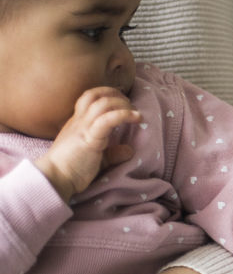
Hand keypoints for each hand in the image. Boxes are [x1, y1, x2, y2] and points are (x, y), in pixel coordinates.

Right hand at [35, 87, 138, 201]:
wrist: (54, 178)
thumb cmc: (71, 170)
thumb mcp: (96, 159)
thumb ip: (112, 153)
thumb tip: (129, 151)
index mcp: (78, 123)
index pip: (90, 98)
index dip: (108, 94)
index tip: (124, 102)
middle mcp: (79, 121)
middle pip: (95, 94)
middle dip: (116, 95)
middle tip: (131, 106)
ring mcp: (83, 128)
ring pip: (102, 103)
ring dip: (123, 104)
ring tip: (136, 114)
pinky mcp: (89, 138)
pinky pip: (107, 119)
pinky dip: (124, 115)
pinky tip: (137, 118)